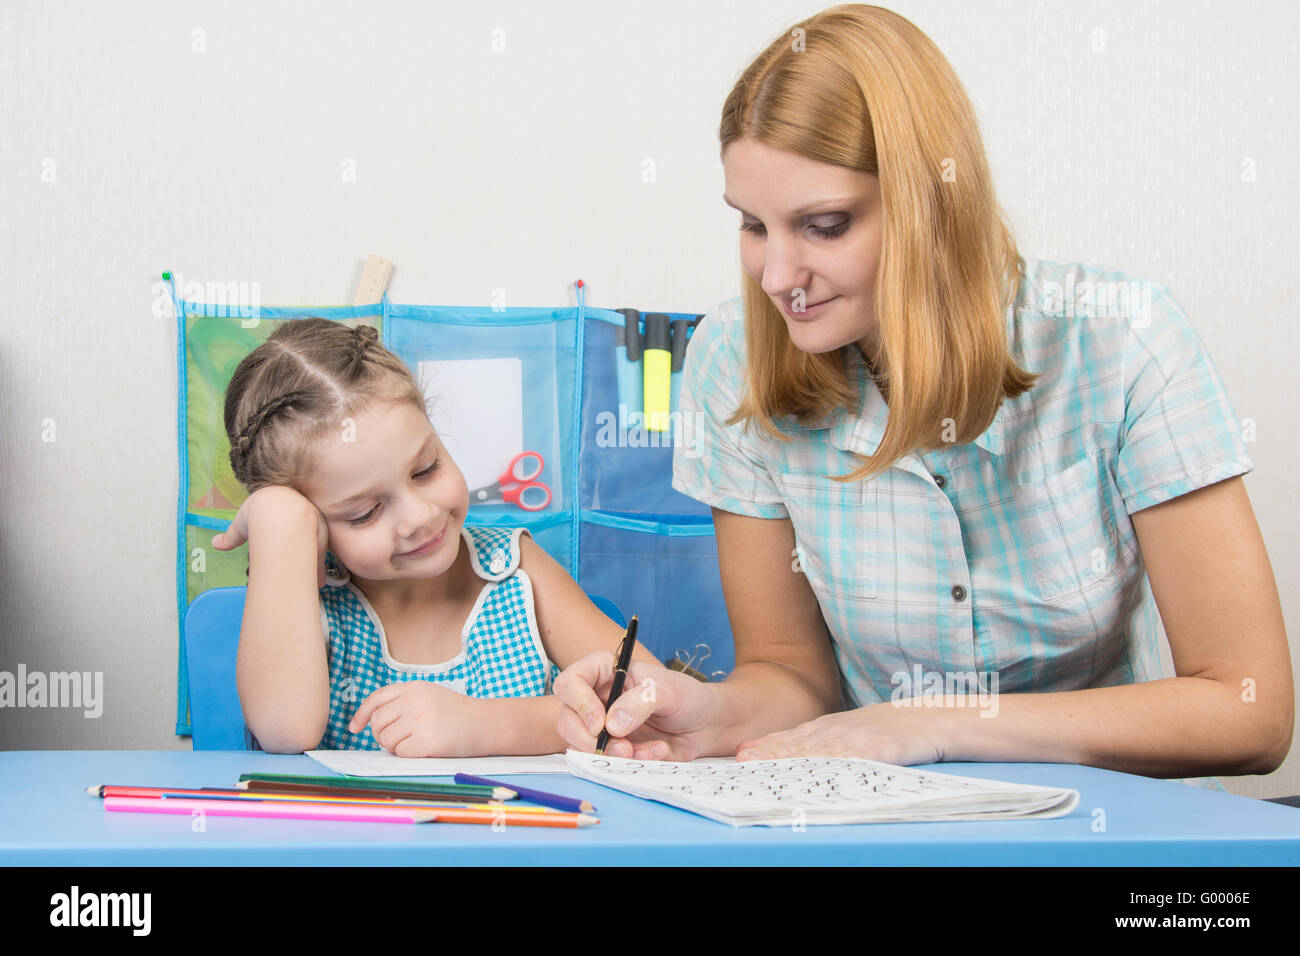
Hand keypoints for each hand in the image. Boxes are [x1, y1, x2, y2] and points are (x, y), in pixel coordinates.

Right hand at [211, 485, 329, 587]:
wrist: (276, 510)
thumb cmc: (256, 513)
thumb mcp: (240, 525)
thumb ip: (231, 536)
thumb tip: (214, 544)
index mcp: (285, 506)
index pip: (285, 525)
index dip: (282, 539)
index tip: (281, 550)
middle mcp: (302, 513)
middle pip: (302, 537)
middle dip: (302, 553)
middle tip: (299, 569)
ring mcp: (314, 522)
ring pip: (313, 547)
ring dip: (311, 565)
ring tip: (312, 583)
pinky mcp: (321, 534)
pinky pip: (320, 554)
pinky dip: (317, 569)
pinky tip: (318, 582)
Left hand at [349, 682, 492, 757]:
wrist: (487, 723)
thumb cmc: (458, 713)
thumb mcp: (430, 696)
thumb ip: (404, 702)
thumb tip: (372, 722)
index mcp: (414, 688)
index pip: (377, 699)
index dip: (362, 714)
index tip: (355, 728)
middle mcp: (414, 701)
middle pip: (378, 722)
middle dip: (382, 735)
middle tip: (397, 741)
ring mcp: (420, 720)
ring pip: (386, 740)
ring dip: (396, 747)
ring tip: (416, 743)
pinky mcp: (427, 742)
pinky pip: (401, 753)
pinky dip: (409, 755)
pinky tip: (426, 749)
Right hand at [553, 653, 718, 760]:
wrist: (705, 725)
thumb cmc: (685, 697)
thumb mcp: (668, 690)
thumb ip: (641, 701)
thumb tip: (613, 724)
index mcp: (604, 672)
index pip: (570, 682)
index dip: (578, 703)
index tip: (599, 724)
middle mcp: (596, 699)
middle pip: (567, 720)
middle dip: (590, 740)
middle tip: (621, 748)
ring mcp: (602, 728)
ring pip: (582, 747)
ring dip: (611, 755)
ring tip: (643, 751)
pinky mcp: (612, 750)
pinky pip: (606, 763)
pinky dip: (629, 763)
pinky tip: (654, 753)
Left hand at [735, 702, 946, 765]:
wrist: (938, 717)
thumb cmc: (897, 730)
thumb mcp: (859, 734)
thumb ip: (831, 743)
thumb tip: (799, 758)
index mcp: (834, 727)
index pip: (795, 738)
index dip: (768, 746)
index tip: (742, 754)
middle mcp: (842, 730)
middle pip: (800, 743)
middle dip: (770, 752)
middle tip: (743, 760)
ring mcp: (861, 738)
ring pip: (820, 751)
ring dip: (790, 759)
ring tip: (765, 765)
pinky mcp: (882, 748)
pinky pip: (855, 759)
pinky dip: (833, 765)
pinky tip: (815, 772)